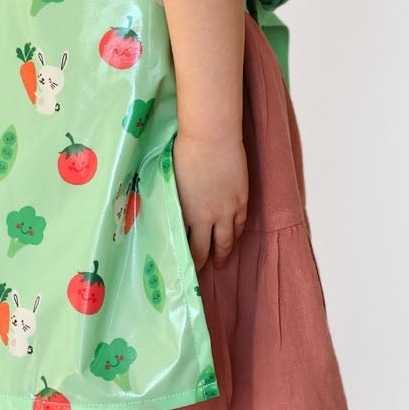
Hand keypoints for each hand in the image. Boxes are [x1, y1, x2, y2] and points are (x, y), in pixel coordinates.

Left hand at [173, 129, 248, 273]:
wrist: (211, 137)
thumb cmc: (183, 152)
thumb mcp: (170, 180)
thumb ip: (171, 199)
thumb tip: (167, 208)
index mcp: (184, 212)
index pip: (182, 243)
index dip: (182, 256)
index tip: (179, 265)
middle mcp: (205, 217)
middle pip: (204, 248)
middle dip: (201, 262)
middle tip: (199, 272)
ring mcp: (226, 210)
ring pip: (226, 241)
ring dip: (222, 254)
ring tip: (220, 263)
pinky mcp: (241, 200)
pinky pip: (240, 225)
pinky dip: (236, 235)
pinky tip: (233, 238)